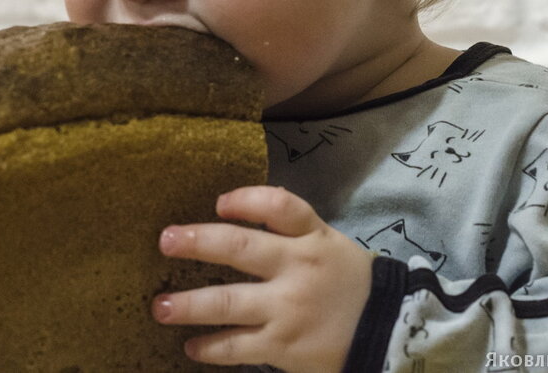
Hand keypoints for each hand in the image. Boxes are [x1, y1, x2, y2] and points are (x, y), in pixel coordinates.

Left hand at [152, 185, 371, 372]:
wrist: (387, 331)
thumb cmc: (349, 282)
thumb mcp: (329, 243)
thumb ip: (291, 228)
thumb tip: (235, 208)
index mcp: (312, 238)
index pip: (278, 206)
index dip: (245, 200)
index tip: (219, 203)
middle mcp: (296, 268)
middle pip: (239, 248)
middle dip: (197, 243)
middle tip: (165, 241)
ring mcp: (288, 309)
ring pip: (228, 303)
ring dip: (188, 305)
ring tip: (160, 307)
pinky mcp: (284, 346)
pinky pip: (238, 346)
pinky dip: (211, 348)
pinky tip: (192, 347)